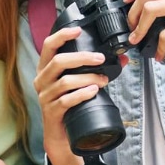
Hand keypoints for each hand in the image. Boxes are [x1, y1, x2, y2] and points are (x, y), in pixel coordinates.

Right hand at [34, 26, 111, 164]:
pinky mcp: (51, 111)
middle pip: (59, 61)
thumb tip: (122, 58)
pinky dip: (82, 94)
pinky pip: (67, 100)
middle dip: (82, 58)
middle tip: (101, 59)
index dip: (62, 35)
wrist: (60, 133)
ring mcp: (45, 96)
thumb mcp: (79, 83)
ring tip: (103, 79)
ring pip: (65, 81)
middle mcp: (42, 80)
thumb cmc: (70, 103)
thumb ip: (95, 69)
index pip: (48, 46)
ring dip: (88, 78)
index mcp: (45, 68)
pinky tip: (94, 91)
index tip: (78, 30)